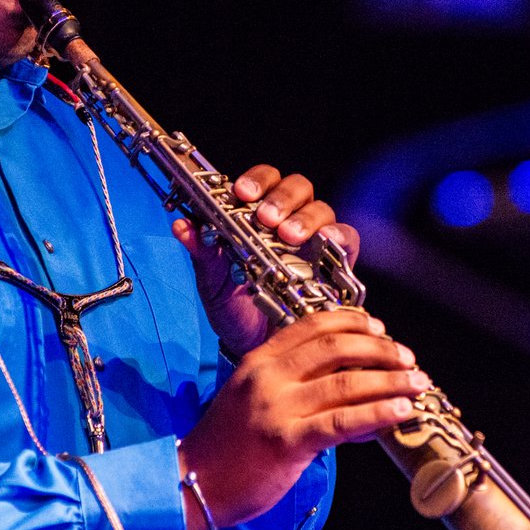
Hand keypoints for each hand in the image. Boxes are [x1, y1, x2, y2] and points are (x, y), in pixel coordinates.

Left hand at [172, 164, 361, 356]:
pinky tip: (325, 242)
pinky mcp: (337, 264)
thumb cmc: (234, 310)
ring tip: (289, 237)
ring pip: (321, 209)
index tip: (242, 193)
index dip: (256, 181)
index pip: (264, 182)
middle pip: (297, 188)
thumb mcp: (212, 282)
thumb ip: (202, 252)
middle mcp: (288, 223)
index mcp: (257, 218)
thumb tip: (182, 225)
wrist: (253, 348)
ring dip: (306, 218)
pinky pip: (347, 239)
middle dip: (282, 198)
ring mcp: (315, 242)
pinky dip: (339, 236)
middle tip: (267, 219)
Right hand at [176, 309, 420, 529]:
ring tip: (416, 384)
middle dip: (381, 350)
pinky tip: (399, 411)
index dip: (353, 323)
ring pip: (346, 383)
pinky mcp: (287, 441)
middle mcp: (268, 377)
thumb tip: (352, 388)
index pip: (312, 326)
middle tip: (408, 359)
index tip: (381, 329)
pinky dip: (377, 413)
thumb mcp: (253, 400)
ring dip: (389, 381)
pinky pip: (342, 421)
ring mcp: (277, 408)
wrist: (191, 485)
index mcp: (259, 361)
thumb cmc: (226, 448)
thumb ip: (296, 387)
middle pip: (336, 348)